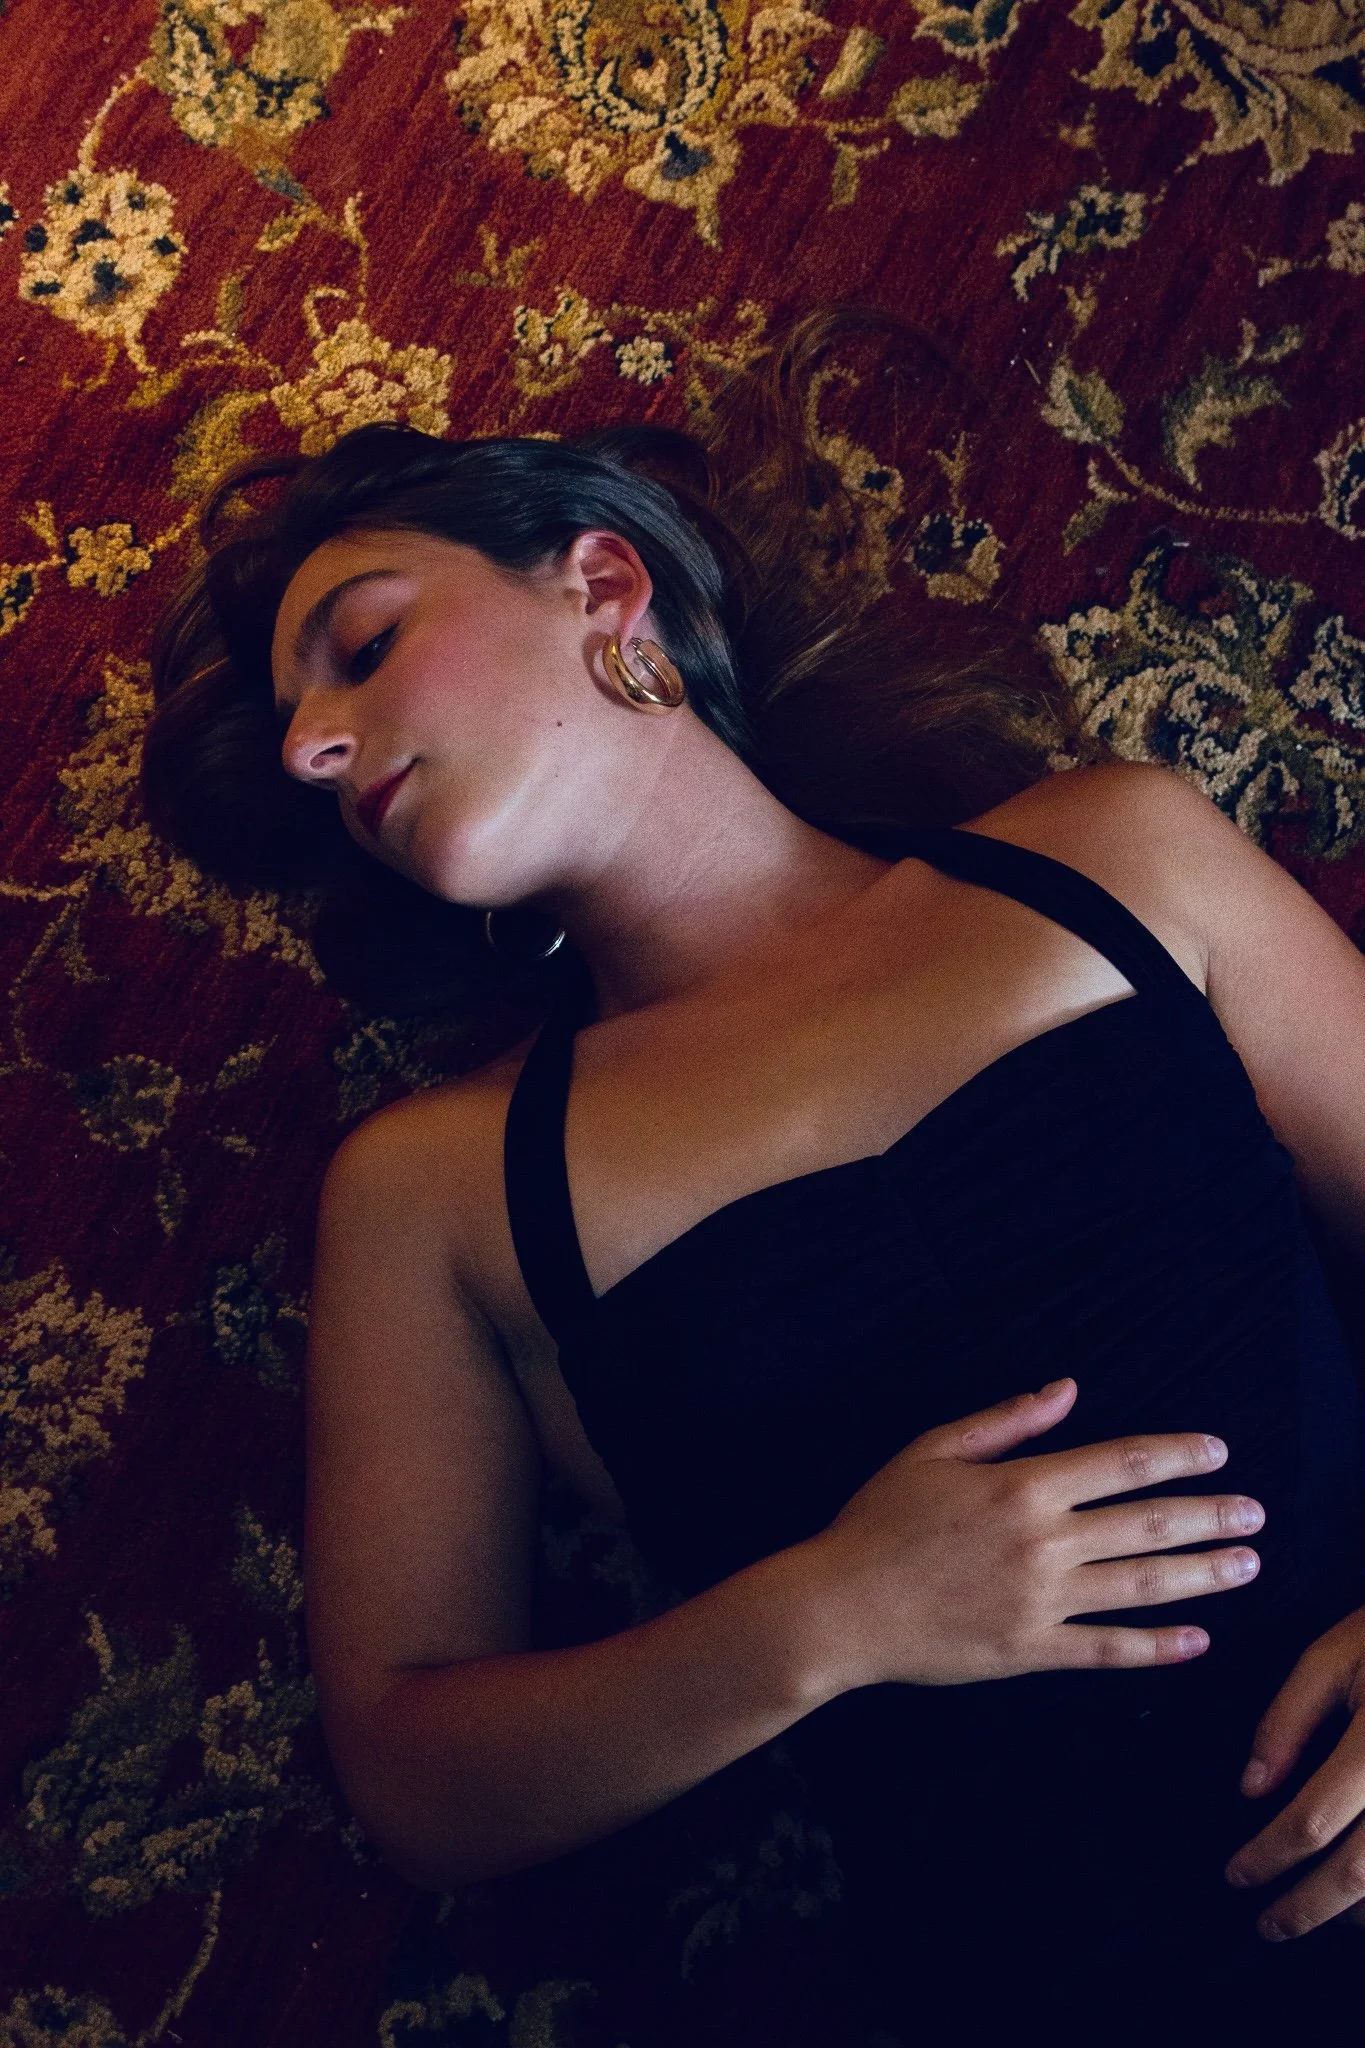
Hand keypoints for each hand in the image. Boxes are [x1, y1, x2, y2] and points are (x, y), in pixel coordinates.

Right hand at [802, 1376, 1261, 1691]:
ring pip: (1139, 1586)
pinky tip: (1196, 1640)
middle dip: (1208, 1516)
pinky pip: (1107, 1650)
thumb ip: (1005, 1420)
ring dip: (1201, 1575)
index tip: (1217, 1452)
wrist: (839, 1606)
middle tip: (1256, 1515)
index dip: (1176, 1454)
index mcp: (1022, 1485)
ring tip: (1246, 1566)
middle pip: (1146, 1524)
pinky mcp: (1030, 1651)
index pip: (1121, 1463)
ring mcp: (1040, 1601)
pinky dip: (1156, 1646)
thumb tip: (1066, 1388)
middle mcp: (1042, 1542)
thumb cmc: (877, 1521)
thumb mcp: (932, 1450)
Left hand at [1225, 1605, 1364, 1939]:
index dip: (1269, 1856)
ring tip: (1320, 1913)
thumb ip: (1287, 1720)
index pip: (1313, 1820)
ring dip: (1357, 1914)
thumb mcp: (1332, 1657)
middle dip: (1308, 1908)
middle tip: (1268, 1926)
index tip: (1236, 1876)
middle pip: (1359, 1873)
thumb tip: (1251, 1790)